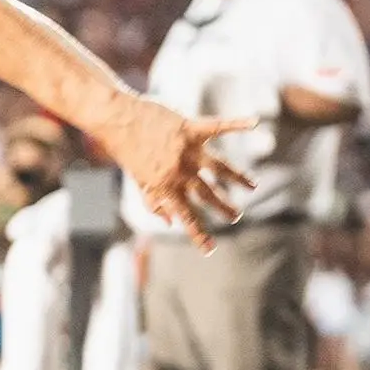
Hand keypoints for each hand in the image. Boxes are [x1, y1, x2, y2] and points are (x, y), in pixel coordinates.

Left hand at [101, 96, 256, 252]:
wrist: (115, 119)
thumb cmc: (127, 151)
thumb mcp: (137, 182)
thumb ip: (154, 203)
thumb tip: (170, 223)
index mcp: (165, 186)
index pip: (186, 216)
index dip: (199, 234)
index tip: (210, 249)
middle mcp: (179, 171)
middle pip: (208, 194)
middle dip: (224, 207)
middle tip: (236, 217)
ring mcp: (186, 149)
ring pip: (220, 167)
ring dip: (238, 178)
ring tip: (252, 186)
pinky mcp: (190, 128)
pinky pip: (218, 126)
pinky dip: (237, 124)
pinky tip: (255, 123)